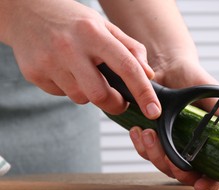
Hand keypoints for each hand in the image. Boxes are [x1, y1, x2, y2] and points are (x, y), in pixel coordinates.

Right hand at [0, 0, 159, 117]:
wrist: (26, 11)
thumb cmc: (73, 21)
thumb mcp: (104, 26)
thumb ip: (130, 49)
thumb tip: (148, 74)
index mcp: (94, 33)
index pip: (126, 66)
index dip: (143, 92)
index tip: (153, 110)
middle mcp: (70, 47)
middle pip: (100, 94)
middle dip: (115, 104)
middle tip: (119, 100)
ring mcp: (49, 61)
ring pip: (81, 98)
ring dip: (89, 93)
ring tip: (83, 72)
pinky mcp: (35, 73)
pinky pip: (62, 94)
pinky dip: (69, 88)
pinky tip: (64, 70)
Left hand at [130, 59, 218, 189]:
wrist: (169, 65)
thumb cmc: (194, 80)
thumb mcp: (212, 97)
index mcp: (210, 144)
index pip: (214, 173)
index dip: (209, 184)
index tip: (200, 185)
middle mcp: (191, 149)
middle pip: (185, 175)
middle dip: (176, 172)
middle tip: (168, 158)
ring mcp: (172, 145)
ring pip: (163, 165)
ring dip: (154, 155)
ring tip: (149, 134)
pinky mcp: (154, 139)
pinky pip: (146, 151)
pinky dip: (142, 145)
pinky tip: (139, 131)